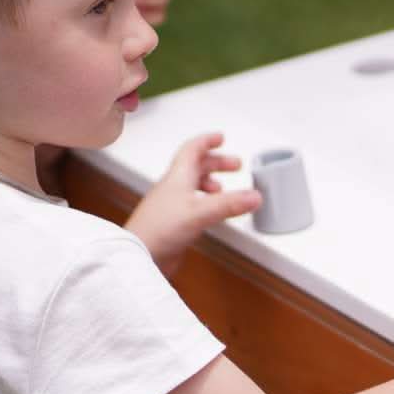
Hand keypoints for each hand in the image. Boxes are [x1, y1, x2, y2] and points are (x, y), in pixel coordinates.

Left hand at [125, 132, 261, 263]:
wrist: (139, 255)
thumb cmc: (159, 229)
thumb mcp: (200, 212)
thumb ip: (229, 204)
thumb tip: (254, 196)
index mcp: (178, 176)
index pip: (192, 149)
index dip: (207, 141)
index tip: (221, 138)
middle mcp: (173, 188)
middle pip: (196, 167)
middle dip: (216, 163)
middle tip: (235, 166)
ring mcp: (171, 205)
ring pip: (193, 186)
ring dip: (210, 183)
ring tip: (223, 190)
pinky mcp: (172, 223)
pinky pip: (191, 205)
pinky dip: (205, 203)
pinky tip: (211, 213)